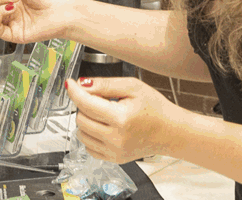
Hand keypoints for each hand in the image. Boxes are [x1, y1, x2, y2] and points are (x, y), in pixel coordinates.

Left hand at [65, 77, 180, 163]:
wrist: (171, 132)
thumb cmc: (156, 108)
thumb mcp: (133, 87)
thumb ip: (105, 84)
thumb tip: (81, 84)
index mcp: (121, 118)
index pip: (85, 104)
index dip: (74, 91)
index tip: (70, 83)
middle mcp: (116, 138)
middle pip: (81, 119)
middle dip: (85, 105)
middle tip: (99, 99)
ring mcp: (114, 152)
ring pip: (82, 133)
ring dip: (87, 121)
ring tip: (104, 114)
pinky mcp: (114, 159)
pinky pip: (89, 146)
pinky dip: (91, 135)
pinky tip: (104, 127)